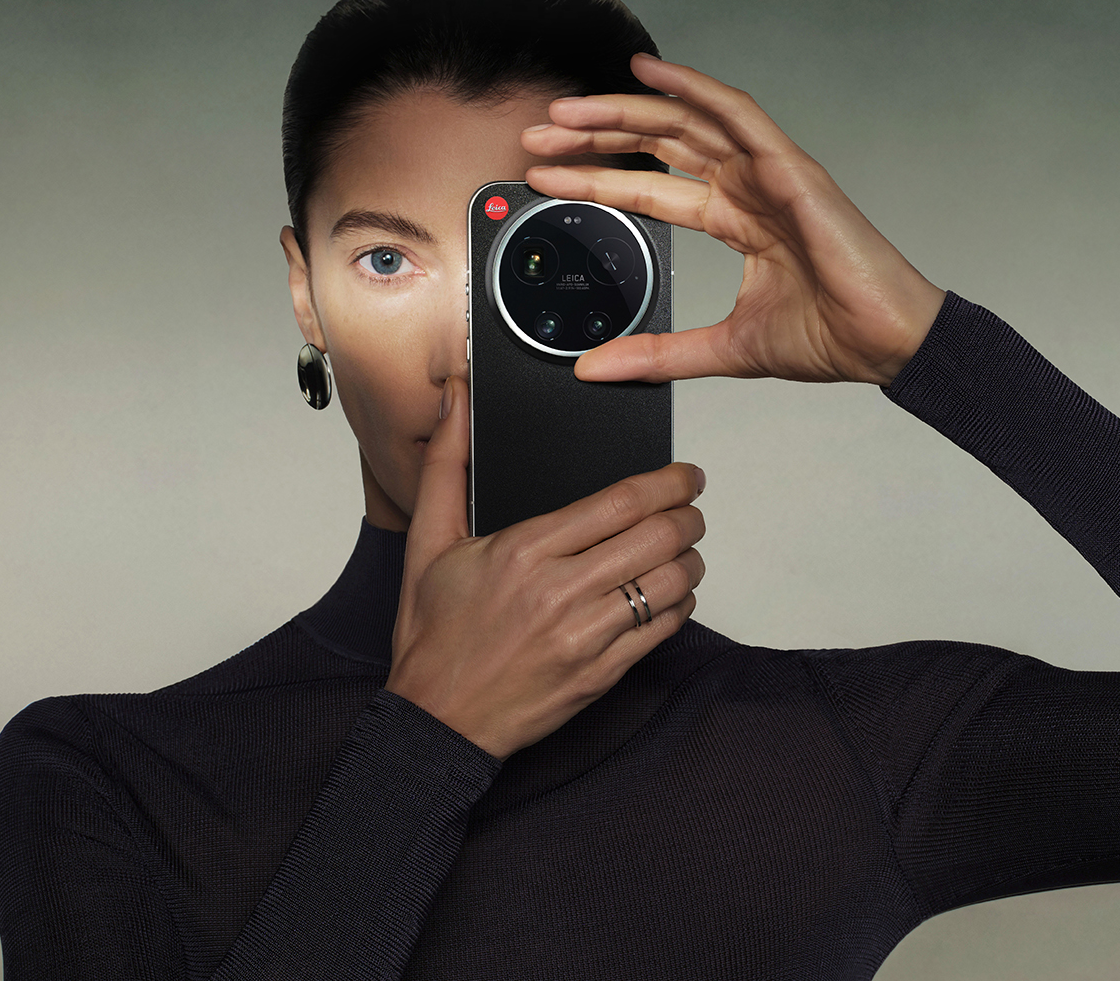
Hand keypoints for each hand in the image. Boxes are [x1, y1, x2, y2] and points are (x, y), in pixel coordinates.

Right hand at [385, 376, 708, 761]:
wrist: (435, 719)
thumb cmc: (434, 636)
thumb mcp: (428, 542)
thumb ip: (446, 462)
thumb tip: (455, 399)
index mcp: (525, 551)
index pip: (620, 501)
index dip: (668, 482)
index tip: (684, 474)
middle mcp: (560, 591)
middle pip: (658, 536)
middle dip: (688, 514)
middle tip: (691, 507)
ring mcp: (585, 636)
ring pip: (671, 581)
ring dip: (689, 559)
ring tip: (683, 548)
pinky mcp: (601, 674)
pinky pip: (664, 629)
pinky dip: (679, 604)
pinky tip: (669, 594)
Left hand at [520, 53, 947, 387]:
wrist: (887, 344)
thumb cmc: (830, 338)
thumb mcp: (722, 350)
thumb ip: (657, 355)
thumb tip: (593, 369)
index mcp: (736, 220)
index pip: (650, 190)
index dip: (596, 179)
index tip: (543, 176)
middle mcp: (749, 187)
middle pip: (658, 145)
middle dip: (594, 138)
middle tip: (538, 135)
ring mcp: (770, 172)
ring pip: (685, 122)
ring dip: (623, 111)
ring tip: (568, 109)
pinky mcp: (792, 168)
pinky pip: (737, 114)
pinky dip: (693, 88)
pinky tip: (649, 73)